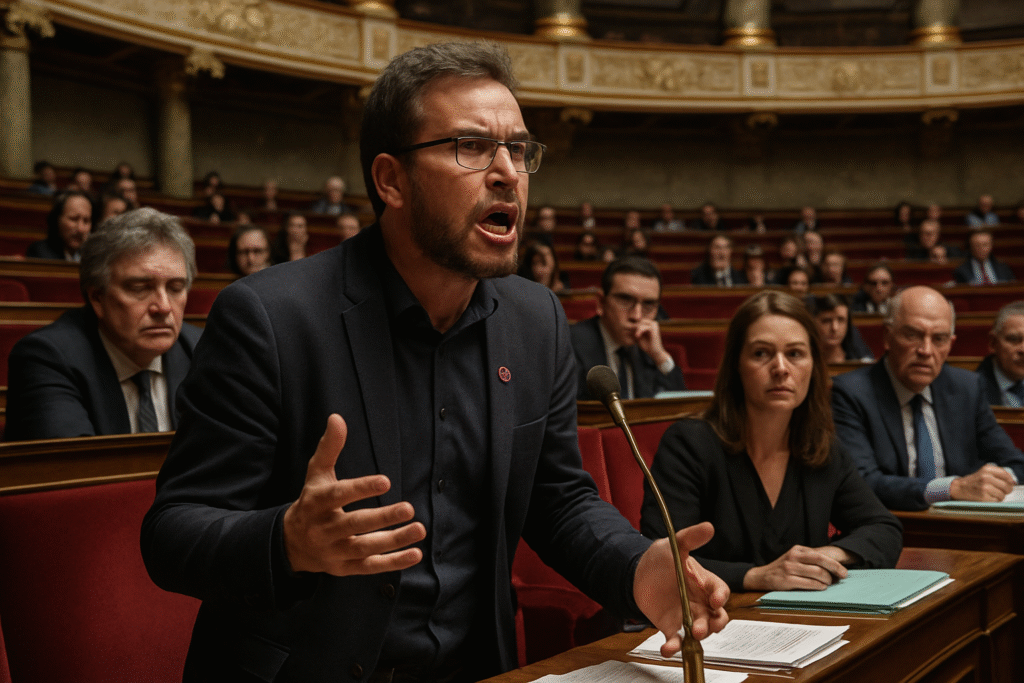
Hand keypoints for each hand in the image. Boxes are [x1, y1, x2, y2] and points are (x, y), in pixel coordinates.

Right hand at [283, 414, 425, 574]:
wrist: (291, 544)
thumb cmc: (312, 501)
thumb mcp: (316, 473)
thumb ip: (329, 447)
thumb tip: (337, 418)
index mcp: (317, 503)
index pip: (339, 495)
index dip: (362, 488)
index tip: (386, 481)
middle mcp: (325, 529)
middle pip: (355, 524)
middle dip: (382, 518)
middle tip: (409, 508)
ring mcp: (335, 551)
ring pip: (365, 548)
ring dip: (394, 541)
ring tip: (419, 529)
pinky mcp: (345, 568)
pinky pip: (371, 567)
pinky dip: (393, 563)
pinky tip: (415, 553)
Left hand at [633, 319, 670, 367]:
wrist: (655, 353)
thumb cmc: (646, 346)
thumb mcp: (638, 337)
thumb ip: (634, 331)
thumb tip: (625, 325)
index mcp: (650, 324)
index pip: (638, 321)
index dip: (632, 326)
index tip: (629, 332)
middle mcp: (652, 322)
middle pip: (638, 321)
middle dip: (633, 328)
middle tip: (632, 335)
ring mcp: (654, 324)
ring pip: (640, 323)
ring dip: (635, 330)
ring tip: (635, 336)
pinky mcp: (653, 328)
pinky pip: (642, 327)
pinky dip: (639, 331)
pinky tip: (637, 336)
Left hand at [633, 522, 729, 657]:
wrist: (638, 574)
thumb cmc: (662, 559)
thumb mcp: (675, 545)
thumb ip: (691, 538)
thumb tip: (709, 526)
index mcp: (705, 582)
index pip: (720, 591)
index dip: (720, 596)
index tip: (716, 599)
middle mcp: (700, 602)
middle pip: (716, 616)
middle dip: (715, 623)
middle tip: (707, 626)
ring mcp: (688, 616)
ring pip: (701, 630)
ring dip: (700, 635)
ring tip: (694, 635)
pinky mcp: (672, 626)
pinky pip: (677, 640)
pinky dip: (674, 647)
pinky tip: (667, 649)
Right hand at [743, 545, 849, 591]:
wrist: (761, 577)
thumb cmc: (782, 569)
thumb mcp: (793, 558)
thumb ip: (809, 559)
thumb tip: (832, 566)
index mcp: (797, 550)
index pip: (820, 555)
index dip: (834, 563)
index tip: (843, 570)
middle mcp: (793, 557)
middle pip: (820, 561)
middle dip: (835, 569)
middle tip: (843, 576)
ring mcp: (789, 568)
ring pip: (817, 573)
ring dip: (827, 580)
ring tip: (828, 583)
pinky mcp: (787, 580)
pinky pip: (809, 583)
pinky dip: (819, 586)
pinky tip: (821, 587)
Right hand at [950, 463, 1014, 501]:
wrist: (959, 488)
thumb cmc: (974, 481)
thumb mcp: (984, 472)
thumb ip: (999, 474)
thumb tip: (1013, 482)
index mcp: (987, 469)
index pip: (1006, 475)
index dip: (1009, 481)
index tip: (1007, 483)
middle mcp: (986, 477)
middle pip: (1007, 486)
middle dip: (1005, 490)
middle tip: (998, 490)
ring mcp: (984, 487)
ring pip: (1002, 495)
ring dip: (999, 496)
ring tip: (991, 494)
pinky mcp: (983, 497)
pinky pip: (996, 501)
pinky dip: (993, 501)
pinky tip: (987, 498)